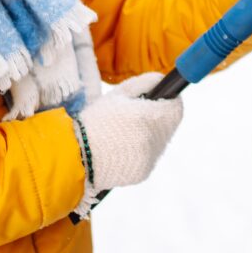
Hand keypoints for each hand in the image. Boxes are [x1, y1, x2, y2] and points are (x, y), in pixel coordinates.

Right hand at [72, 72, 183, 217]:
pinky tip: (122, 149)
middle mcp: (152, 139)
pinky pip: (150, 157)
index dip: (171, 101)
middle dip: (159, 118)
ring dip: (150, 135)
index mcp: (147, 116)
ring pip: (160, 142)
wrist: (75, 156)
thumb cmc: (94, 121)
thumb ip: (144, 83)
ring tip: (126, 134)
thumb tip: (162, 80)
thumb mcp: (117, 95)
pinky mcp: (143, 173)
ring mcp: (149, 158)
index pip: (177, 107)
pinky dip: (141, 152)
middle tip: (138, 116)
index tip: (163, 99)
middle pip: (169, 125)